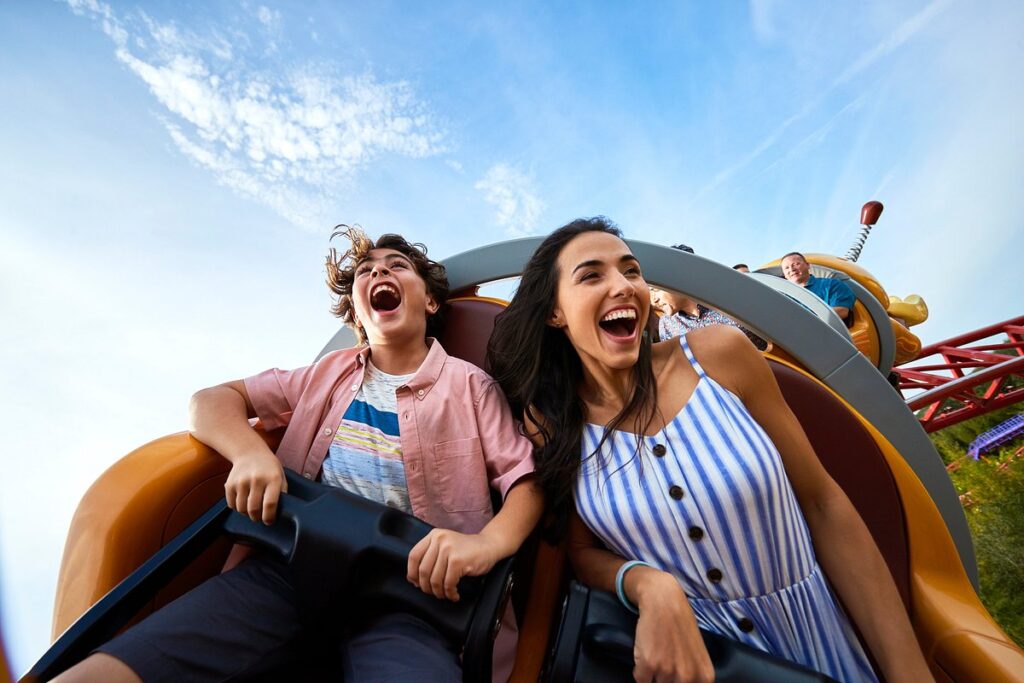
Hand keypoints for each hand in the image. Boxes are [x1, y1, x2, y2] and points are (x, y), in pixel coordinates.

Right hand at [224, 450, 286, 524]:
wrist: (250, 452)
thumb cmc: (269, 468)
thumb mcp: (281, 477)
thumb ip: (282, 494)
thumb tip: (280, 513)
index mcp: (272, 478)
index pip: (270, 504)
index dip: (269, 517)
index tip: (269, 521)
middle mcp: (256, 479)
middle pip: (254, 509)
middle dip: (257, 518)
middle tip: (260, 517)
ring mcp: (241, 481)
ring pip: (242, 509)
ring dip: (247, 513)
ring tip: (252, 508)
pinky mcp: (229, 484)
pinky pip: (232, 505)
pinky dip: (237, 507)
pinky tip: (244, 501)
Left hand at [406, 529, 502, 600]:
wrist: (489, 546)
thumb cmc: (466, 550)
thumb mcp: (445, 546)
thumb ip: (430, 557)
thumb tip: (413, 580)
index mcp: (434, 535)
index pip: (413, 556)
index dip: (412, 573)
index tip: (417, 584)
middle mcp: (440, 540)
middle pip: (423, 570)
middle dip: (427, 587)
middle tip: (433, 593)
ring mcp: (449, 549)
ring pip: (435, 579)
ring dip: (439, 592)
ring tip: (445, 595)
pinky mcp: (458, 560)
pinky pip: (448, 583)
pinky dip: (450, 593)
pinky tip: (454, 594)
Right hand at [630, 567, 713, 682]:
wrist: (663, 601)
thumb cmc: (681, 625)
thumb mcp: (698, 655)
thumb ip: (694, 676)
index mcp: (704, 677)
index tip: (673, 677)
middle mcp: (688, 677)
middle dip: (664, 680)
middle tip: (663, 664)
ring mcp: (668, 672)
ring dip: (652, 676)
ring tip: (655, 658)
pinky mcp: (648, 665)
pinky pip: (640, 680)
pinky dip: (640, 671)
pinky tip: (645, 656)